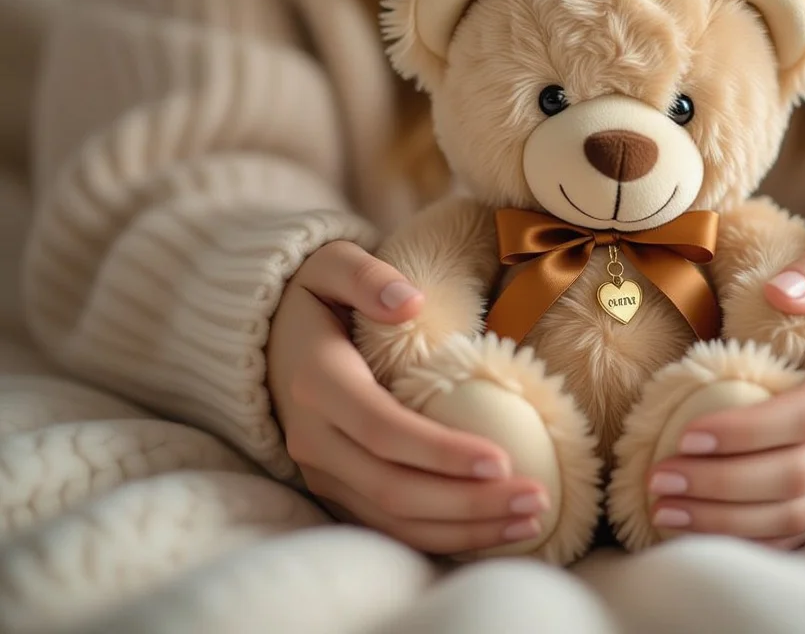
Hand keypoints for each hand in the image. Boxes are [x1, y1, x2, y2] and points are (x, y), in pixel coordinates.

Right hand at [267, 240, 549, 553]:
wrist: (267, 338)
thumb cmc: (318, 297)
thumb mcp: (332, 264)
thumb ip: (366, 275)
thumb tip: (408, 300)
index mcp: (317, 384)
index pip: (383, 431)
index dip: (441, 452)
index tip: (502, 460)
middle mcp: (314, 439)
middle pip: (394, 489)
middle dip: (469, 504)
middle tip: (537, 500)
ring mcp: (323, 473)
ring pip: (394, 521)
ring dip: (465, 531)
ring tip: (531, 523)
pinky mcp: (338, 492)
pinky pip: (392, 529)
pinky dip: (445, 539)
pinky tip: (497, 532)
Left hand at [647, 227, 804, 547]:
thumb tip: (781, 291)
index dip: (746, 431)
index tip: (685, 433)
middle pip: (799, 475)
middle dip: (722, 484)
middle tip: (658, 480)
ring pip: (802, 512)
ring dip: (730, 520)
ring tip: (665, 509)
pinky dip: (756, 538)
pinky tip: (703, 530)